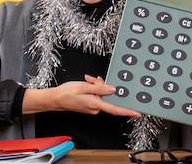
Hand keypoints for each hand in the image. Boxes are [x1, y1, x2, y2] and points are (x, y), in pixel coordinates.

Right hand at [23, 75, 140, 116]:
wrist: (54, 99)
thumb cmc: (66, 93)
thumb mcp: (84, 86)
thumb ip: (100, 88)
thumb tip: (113, 89)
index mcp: (95, 104)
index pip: (115, 109)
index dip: (128, 111)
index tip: (137, 112)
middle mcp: (95, 108)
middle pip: (107, 96)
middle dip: (103, 85)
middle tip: (93, 79)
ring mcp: (92, 107)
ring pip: (101, 94)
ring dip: (97, 85)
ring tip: (88, 80)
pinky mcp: (89, 104)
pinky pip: (96, 95)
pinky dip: (93, 88)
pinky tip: (88, 82)